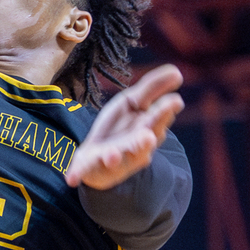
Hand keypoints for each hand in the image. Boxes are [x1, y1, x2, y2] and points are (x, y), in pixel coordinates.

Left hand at [66, 64, 184, 190]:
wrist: (97, 155)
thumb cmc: (120, 127)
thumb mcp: (133, 103)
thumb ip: (153, 88)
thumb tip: (178, 71)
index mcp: (146, 130)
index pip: (157, 120)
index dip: (164, 112)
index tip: (175, 101)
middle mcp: (134, 148)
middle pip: (140, 144)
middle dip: (144, 140)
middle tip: (149, 136)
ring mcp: (113, 160)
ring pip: (116, 160)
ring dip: (114, 159)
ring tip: (112, 155)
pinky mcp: (92, 168)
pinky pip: (86, 172)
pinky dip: (79, 175)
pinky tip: (71, 179)